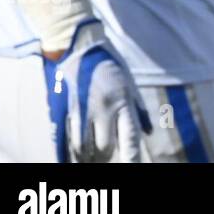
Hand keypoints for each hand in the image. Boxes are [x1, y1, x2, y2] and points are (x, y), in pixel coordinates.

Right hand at [43, 20, 149, 162]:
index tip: (132, 167)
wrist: (81, 47)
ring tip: (90, 158)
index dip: (131, 157)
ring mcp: (83, 111)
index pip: (130, 137)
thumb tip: (148, 133)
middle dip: (106, 156)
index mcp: (123, 102)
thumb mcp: (131, 85)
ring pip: (83, 147)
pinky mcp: (65, 110)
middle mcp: (104, 109)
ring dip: (87, 156)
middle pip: (105, 148)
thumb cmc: (111, 65)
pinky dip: (69, 151)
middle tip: (106, 157)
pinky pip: (66, 139)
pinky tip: (70, 158)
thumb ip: (140, 111)